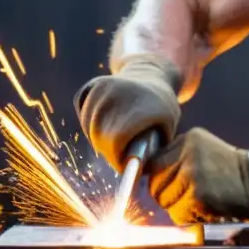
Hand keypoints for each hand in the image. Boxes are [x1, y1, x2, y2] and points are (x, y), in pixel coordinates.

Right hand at [74, 53, 181, 170]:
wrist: (153, 75)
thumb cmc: (162, 109)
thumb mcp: (167, 129)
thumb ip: (153, 152)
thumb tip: (135, 172)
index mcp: (140, 108)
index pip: (115, 141)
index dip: (116, 157)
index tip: (123, 164)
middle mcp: (119, 94)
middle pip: (99, 136)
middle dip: (107, 150)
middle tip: (118, 152)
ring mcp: (104, 86)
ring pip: (88, 126)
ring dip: (97, 136)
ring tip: (113, 136)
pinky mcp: (94, 84)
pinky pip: (82, 111)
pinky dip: (88, 120)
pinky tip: (104, 119)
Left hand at [147, 128, 248, 224]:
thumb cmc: (228, 169)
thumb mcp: (202, 148)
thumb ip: (177, 154)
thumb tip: (146, 170)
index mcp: (188, 139)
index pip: (154, 161)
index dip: (158, 176)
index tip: (166, 183)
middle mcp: (189, 154)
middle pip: (155, 182)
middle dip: (165, 193)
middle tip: (183, 195)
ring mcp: (194, 175)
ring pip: (164, 199)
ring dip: (175, 206)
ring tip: (194, 200)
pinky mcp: (199, 196)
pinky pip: (177, 213)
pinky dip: (186, 216)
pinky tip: (201, 208)